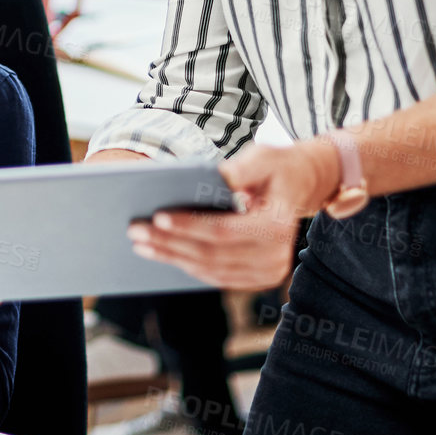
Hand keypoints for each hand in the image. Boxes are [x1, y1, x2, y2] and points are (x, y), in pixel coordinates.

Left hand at [126, 141, 339, 289]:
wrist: (300, 186)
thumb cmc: (276, 167)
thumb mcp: (263, 156)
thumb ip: (242, 168)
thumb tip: (213, 179)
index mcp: (277, 226)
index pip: (223, 231)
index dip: (189, 226)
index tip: (158, 217)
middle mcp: (276, 256)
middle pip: (211, 254)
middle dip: (169, 243)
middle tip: (135, 230)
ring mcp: (268, 272)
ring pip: (210, 270)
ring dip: (172, 257)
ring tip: (140, 243)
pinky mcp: (257, 277)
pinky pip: (216, 276)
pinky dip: (186, 264)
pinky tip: (161, 251)